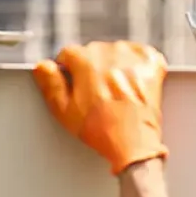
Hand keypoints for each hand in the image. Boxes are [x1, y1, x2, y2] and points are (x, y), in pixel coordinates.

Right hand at [33, 40, 168, 174]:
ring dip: (114, 67)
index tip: (75, 86)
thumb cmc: (101, 131)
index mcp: (86, 61)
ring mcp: (134, 57)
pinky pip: (141, 54)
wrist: (134, 144)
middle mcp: (111, 53)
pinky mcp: (152, 64)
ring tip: (115, 92)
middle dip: (92, 70)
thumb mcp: (64, 112)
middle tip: (96, 95)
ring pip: (116, 52)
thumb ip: (51, 84)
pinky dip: (137, 64)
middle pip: (93, 52)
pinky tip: (132, 82)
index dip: (69, 72)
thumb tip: (42, 66)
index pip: (69, 54)